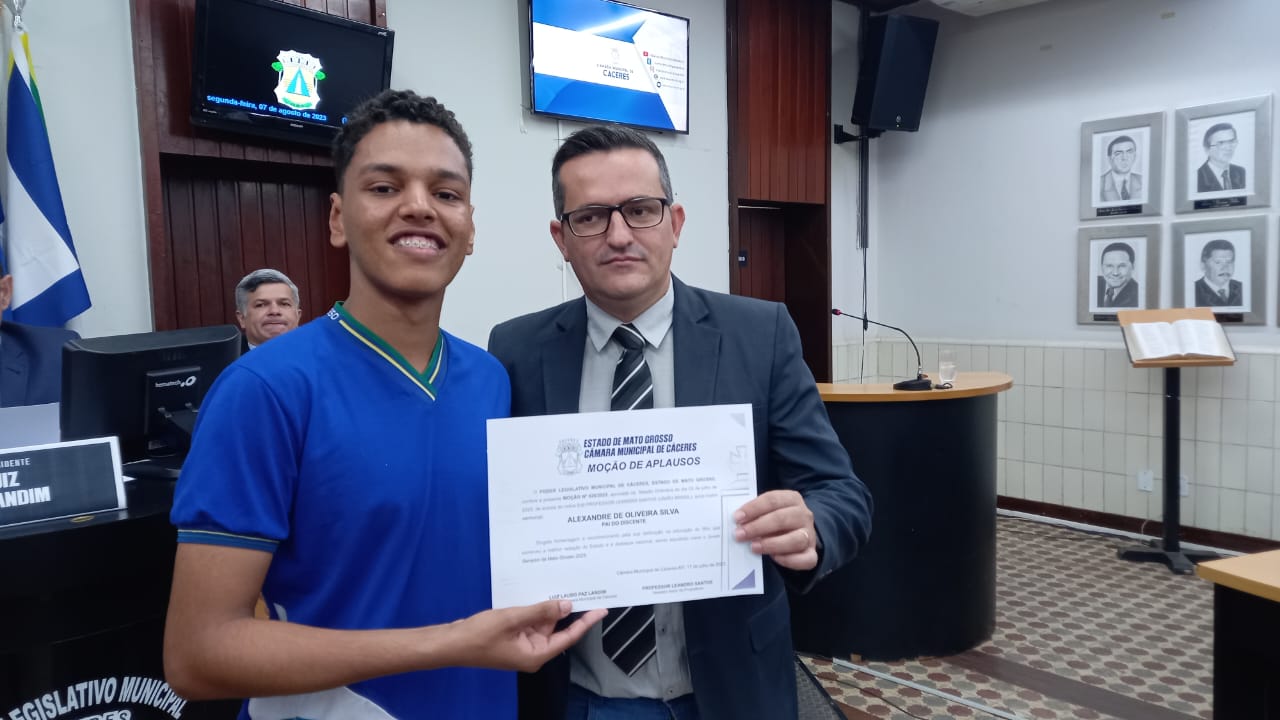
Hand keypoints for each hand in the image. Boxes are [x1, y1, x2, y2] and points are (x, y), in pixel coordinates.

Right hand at [451, 600, 605, 672]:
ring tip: (564, 583)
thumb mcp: (513, 619)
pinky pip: (531, 619)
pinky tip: (541, 590)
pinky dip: (536, 606)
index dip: (586, 622)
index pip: (569, 636)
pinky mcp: (513, 635)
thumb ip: (541, 611)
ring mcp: (523, 643)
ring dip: (550, 605)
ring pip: (543, 621)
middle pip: (557, 628)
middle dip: (567, 608)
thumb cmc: (480, 635)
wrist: (452, 642)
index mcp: (537, 654)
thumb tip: (565, 605)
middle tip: (584, 587)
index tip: (602, 609)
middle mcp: (533, 651)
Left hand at [733, 490, 817, 570]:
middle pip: (782, 518)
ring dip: (772, 544)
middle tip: (740, 534)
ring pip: (796, 539)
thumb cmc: (776, 520)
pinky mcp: (812, 553)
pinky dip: (790, 560)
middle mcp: (804, 515)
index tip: (737, 518)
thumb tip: (737, 521)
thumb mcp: (768, 511)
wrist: (797, 533)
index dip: (754, 508)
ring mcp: (810, 535)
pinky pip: (806, 559)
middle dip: (758, 527)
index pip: (772, 500)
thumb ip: (755, 513)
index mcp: (792, 499)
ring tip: (754, 547)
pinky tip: (774, 558)